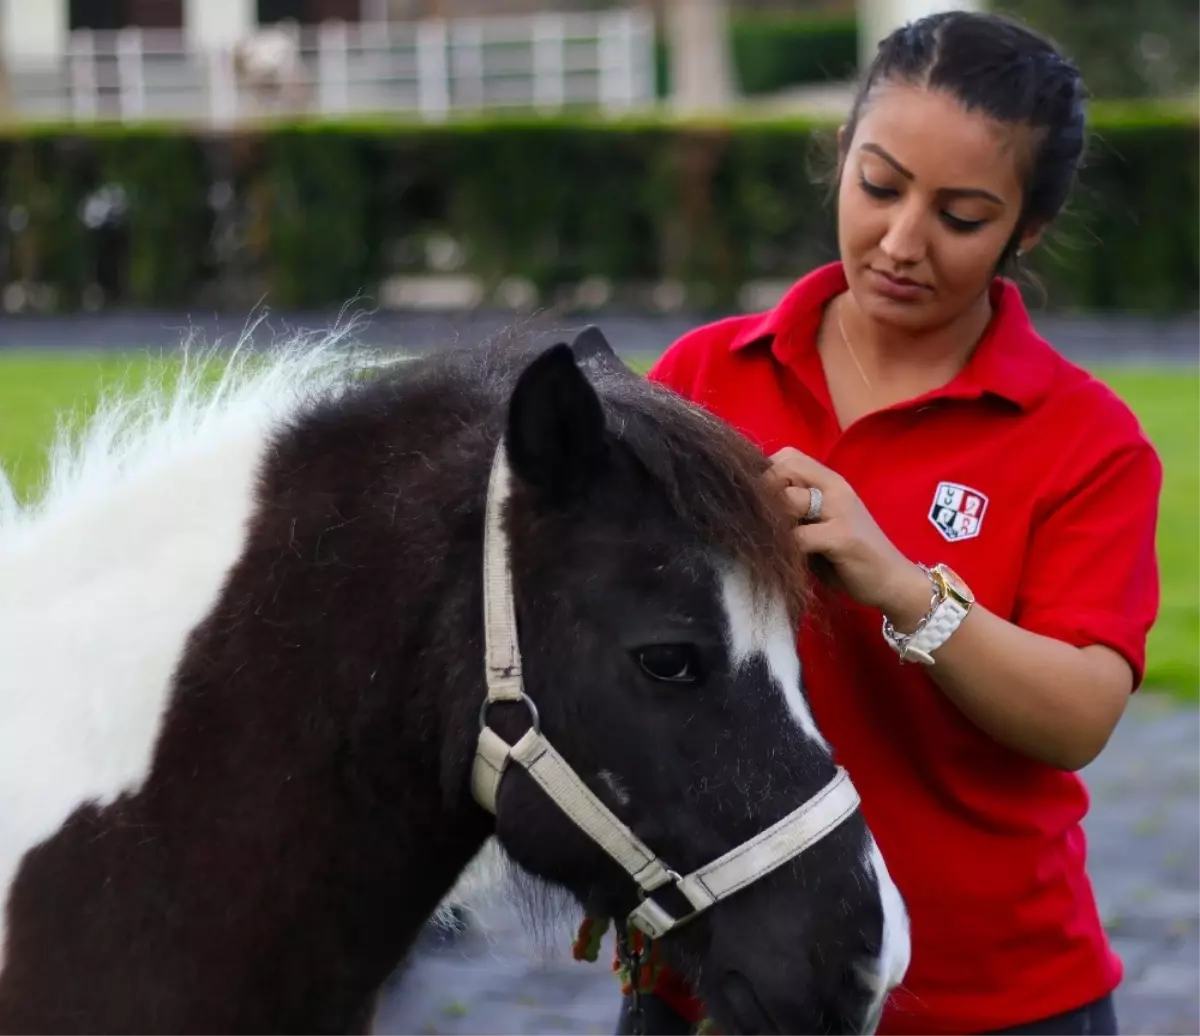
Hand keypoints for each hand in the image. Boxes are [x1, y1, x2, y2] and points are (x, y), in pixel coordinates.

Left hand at [765, 447, 929, 622]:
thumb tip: (750, 506)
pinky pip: (798, 537)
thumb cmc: (848, 556)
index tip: (758, 504)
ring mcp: (840, 511)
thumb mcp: (819, 525)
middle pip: (782, 471)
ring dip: (772, 524)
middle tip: (761, 526)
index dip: (765, 476)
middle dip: (762, 499)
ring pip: (787, 501)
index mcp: (830, 481)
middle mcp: (835, 488)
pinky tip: (784, 562)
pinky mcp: (842, 537)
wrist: (893, 582)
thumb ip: (795, 511)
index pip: (787, 456)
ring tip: (771, 544)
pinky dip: (784, 549)